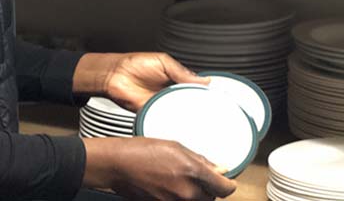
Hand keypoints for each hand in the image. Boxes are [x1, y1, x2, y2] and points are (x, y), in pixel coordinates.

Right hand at [83, 136, 236, 199]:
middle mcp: (187, 193)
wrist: (117, 165)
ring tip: (178, 179)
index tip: (224, 180)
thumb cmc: (141, 151)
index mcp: (193, 173)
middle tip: (195, 175)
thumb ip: (200, 160)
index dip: (226, 184)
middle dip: (207, 188)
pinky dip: (179, 198)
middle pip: (211, 198)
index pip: (225, 189)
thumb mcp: (174, 146)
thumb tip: (219, 169)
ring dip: (193, 194)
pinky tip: (168, 185)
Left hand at [104, 52, 209, 111]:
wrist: (114, 75)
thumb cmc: (134, 64)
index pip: (193, 87)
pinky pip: (165, 119)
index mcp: (174, 78)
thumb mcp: (162, 62)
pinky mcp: (153, 112)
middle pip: (189, 101)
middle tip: (210, 110)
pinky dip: (172, 120)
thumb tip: (203, 80)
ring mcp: (161, 103)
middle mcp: (170, 92)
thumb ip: (181, 72)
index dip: (203, 92)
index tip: (215, 97)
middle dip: (197, 105)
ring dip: (186, 114)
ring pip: (179, 112)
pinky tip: (179, 121)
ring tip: (198, 117)